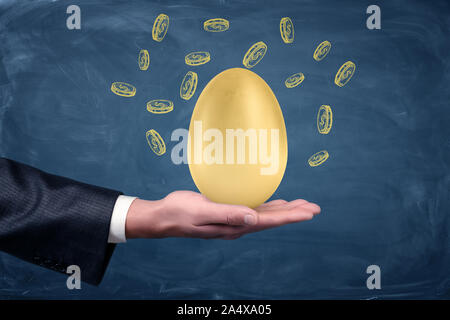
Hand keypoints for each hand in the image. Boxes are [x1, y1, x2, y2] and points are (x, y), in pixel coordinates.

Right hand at [125, 191, 319, 239]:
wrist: (165, 216)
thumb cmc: (181, 212)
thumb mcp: (202, 211)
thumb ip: (227, 214)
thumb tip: (253, 218)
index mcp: (234, 226)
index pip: (268, 221)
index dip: (290, 216)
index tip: (310, 212)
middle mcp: (237, 225)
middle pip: (272, 218)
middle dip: (294, 213)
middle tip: (315, 207)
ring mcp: (233, 219)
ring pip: (265, 214)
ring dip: (284, 210)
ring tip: (302, 204)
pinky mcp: (228, 212)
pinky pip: (254, 209)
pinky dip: (268, 205)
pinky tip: (275, 202)